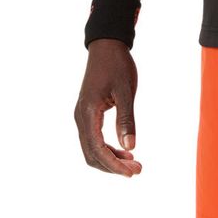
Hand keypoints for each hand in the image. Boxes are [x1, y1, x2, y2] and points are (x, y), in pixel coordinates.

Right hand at [74, 39, 142, 175]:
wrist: (106, 46)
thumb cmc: (117, 65)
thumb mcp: (126, 91)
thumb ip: (126, 119)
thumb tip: (131, 147)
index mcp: (88, 112)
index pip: (97, 148)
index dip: (113, 164)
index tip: (131, 172)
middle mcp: (81, 117)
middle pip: (91, 154)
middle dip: (112, 166)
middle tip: (136, 170)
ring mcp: (82, 116)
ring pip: (91, 149)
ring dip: (110, 159)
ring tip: (133, 164)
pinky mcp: (87, 113)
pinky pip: (93, 139)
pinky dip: (107, 149)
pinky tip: (124, 150)